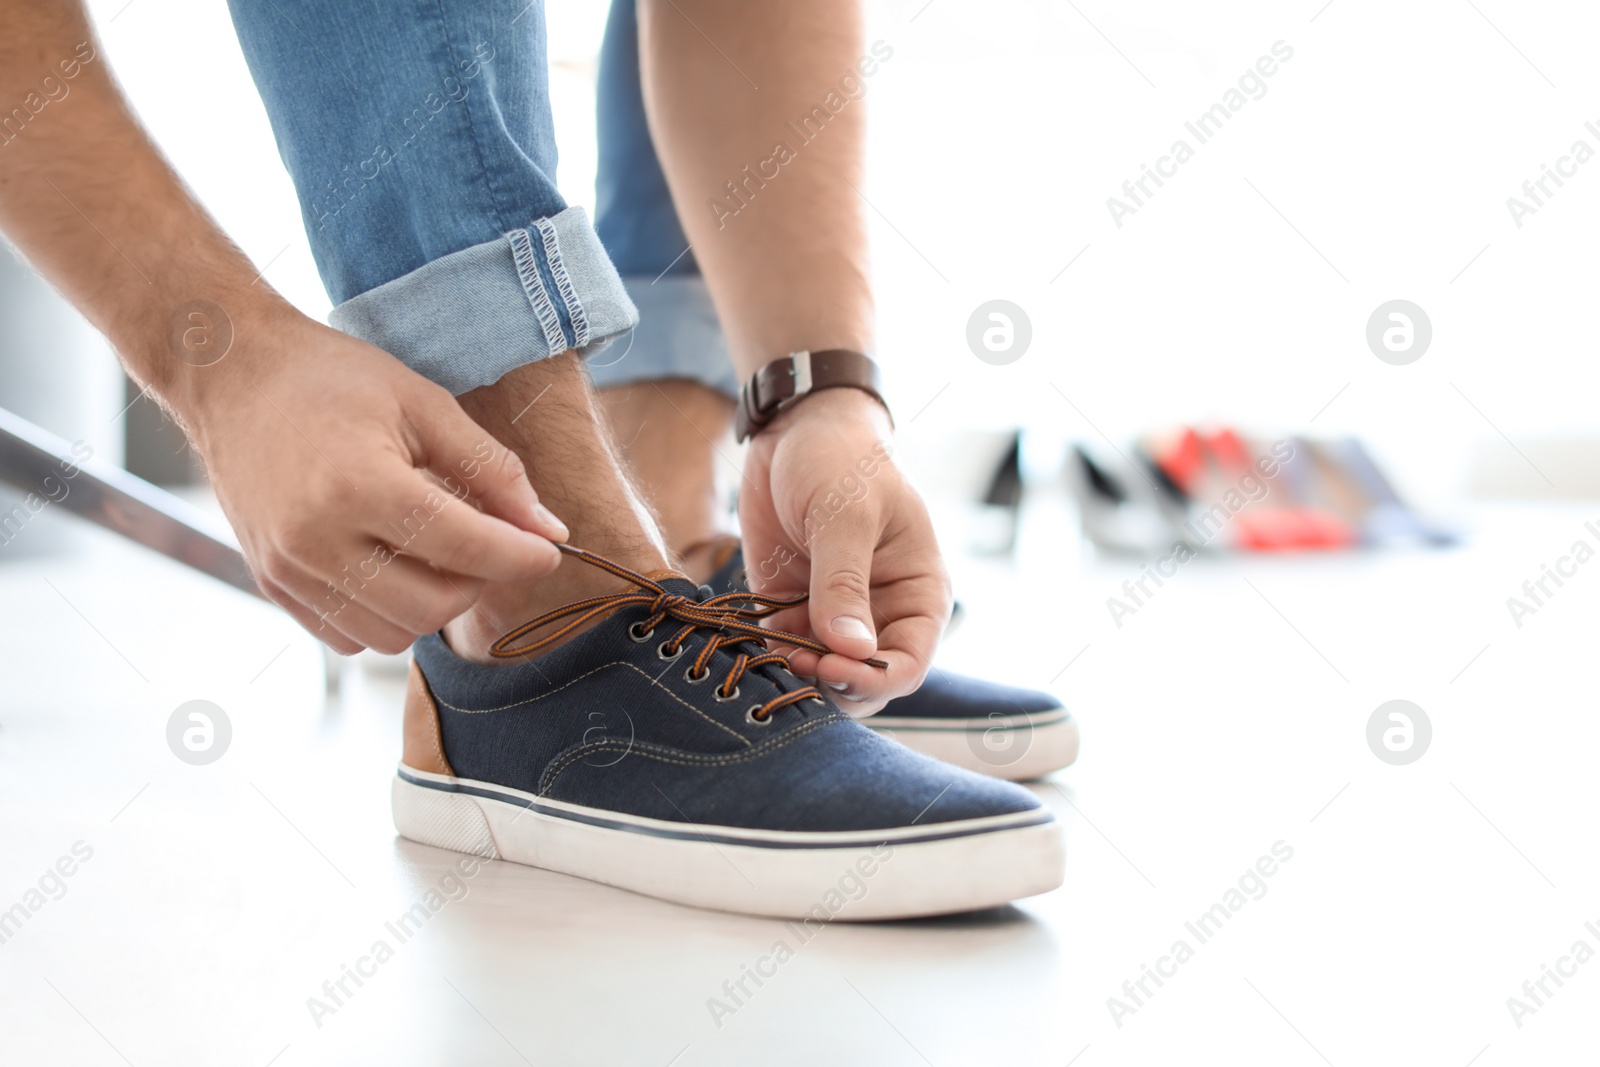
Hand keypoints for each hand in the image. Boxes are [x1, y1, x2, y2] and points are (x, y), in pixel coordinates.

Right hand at [180, 303, 566, 653]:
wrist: (232, 377)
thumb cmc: (333, 380)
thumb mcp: (424, 404)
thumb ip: (493, 471)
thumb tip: (550, 530)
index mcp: (358, 484)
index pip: (463, 547)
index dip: (519, 556)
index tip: (548, 551)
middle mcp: (315, 539)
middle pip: (430, 608)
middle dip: (475, 583)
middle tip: (483, 542)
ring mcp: (288, 570)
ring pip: (392, 635)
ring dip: (431, 604)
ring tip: (432, 549)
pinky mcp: (272, 586)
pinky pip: (349, 638)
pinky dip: (385, 615)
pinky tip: (390, 564)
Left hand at [739, 389, 950, 713]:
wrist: (794, 426)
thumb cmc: (841, 460)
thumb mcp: (845, 515)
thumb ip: (844, 582)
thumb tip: (850, 650)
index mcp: (917, 595)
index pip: (908, 666)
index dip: (873, 680)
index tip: (832, 666)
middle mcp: (879, 615)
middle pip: (862, 684)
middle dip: (830, 683)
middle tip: (793, 659)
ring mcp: (831, 615)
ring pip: (819, 676)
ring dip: (792, 673)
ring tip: (766, 646)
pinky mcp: (787, 607)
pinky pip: (780, 650)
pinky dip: (763, 653)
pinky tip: (744, 636)